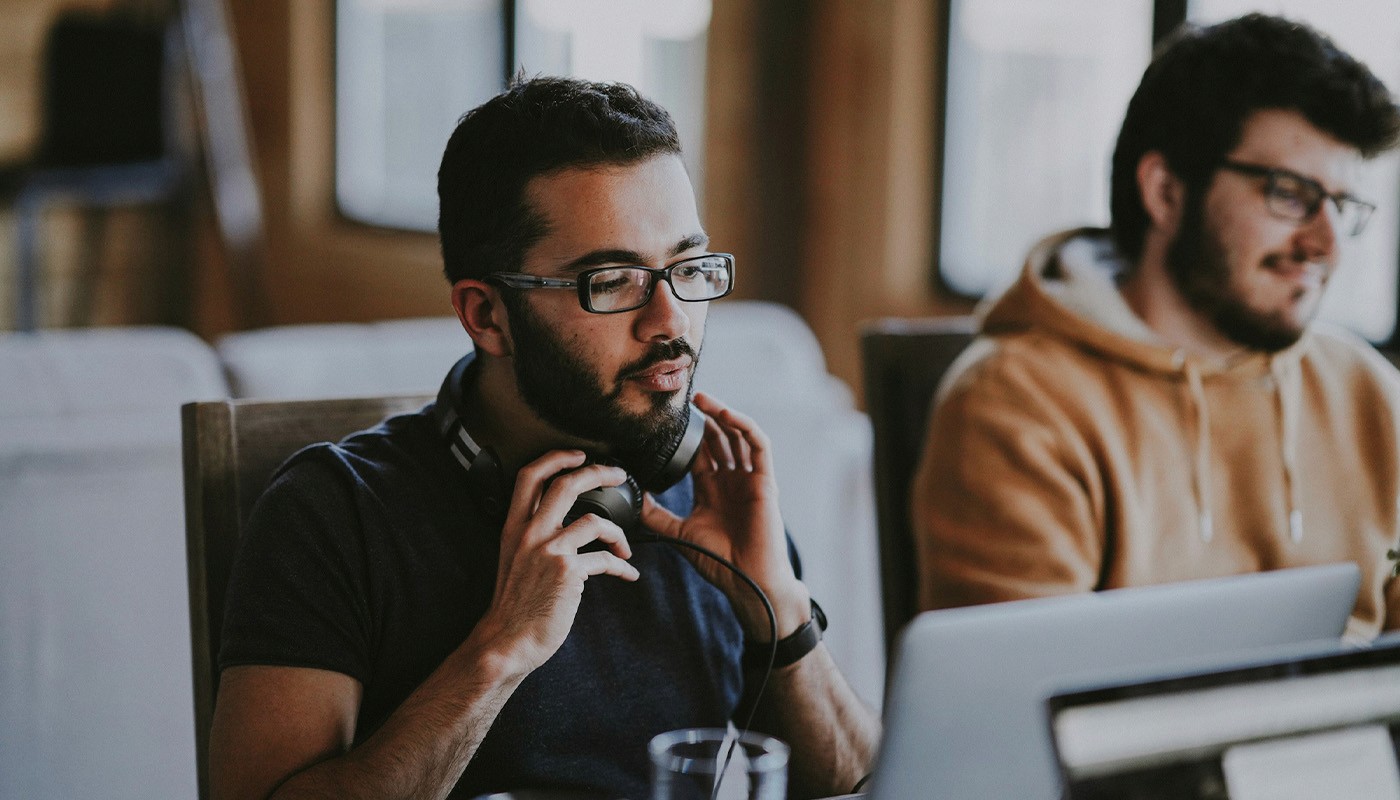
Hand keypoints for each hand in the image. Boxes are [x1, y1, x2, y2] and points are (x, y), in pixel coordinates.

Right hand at [469, 450, 639, 675]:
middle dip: (598, 472)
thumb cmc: (514, 604)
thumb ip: (534, 537)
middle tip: (617, 475)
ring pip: (595, 520)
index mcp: (514, 527)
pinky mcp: (568, 572)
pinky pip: (605, 559)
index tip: (578, 454)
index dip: (556, 457)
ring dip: (619, 533)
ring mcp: (549, 551)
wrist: (507, 640)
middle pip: (566, 484)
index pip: (529, 476)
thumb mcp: (514, 559)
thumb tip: (566, 525)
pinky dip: (622, 566)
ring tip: (626, 546)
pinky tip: (628, 574)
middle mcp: (530, 533)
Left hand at [641, 392, 809, 638]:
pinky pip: (759, 445)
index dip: (687, 434)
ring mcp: (749, 478)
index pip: (700, 452)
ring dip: (722, 415)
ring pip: (738, 436)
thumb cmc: (719, 561)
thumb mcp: (679, 533)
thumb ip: (656, 514)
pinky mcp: (765, 480)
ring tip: (702, 399)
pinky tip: (726, 415)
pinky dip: (744, 427)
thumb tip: (632, 497)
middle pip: (719, 438)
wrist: (748, 580)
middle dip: (704, 417)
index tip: (667, 418)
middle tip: (685, 399)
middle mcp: (731, 479)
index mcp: (712, 489)